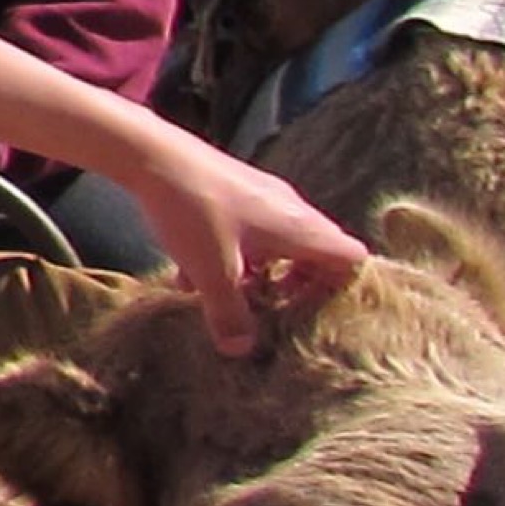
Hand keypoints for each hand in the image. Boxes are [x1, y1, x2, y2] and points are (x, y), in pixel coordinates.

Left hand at [106, 120, 373, 352]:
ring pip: (276, 244)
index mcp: (301, 229)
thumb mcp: (212, 272)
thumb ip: (229, 314)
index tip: (306, 311)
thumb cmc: (193, 210)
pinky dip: (229, 254)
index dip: (339, 290)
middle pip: (316, 254)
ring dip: (256, 273)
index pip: (352, 258)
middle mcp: (291, 210)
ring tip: (228, 296)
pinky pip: (246, 231)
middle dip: (294, 286)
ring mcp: (262, 198)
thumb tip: (241, 351)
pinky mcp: (232, 191)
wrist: (151, 153)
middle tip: (268, 308)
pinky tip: (189, 276)